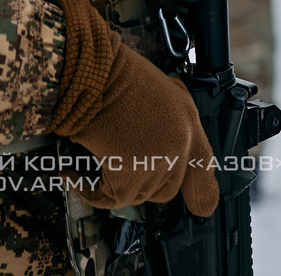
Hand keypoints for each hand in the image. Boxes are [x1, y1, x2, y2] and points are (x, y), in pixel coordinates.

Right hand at [48, 0, 218, 215]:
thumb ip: (169, 120)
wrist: (97, 72)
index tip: (204, 208)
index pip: (204, 164)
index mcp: (188, 122)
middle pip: (166, 190)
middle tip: (117, 174)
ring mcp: (156, 160)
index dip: (203, 190)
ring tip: (94, 169)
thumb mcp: (161, 92)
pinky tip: (76, 175)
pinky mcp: (129, 172)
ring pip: (137, 196)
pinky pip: (109, 198)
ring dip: (113, 189)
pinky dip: (89, 191)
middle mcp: (178, 143)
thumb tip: (157, 142)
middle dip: (141, 186)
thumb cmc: (119, 75)